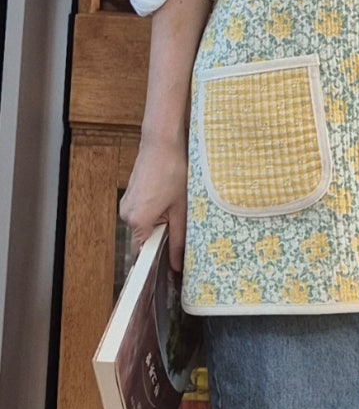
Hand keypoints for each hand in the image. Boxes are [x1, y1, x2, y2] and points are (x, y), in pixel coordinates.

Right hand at [120, 129, 187, 270]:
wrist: (161, 142)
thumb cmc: (173, 171)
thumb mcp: (181, 208)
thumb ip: (178, 239)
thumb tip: (176, 265)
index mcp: (138, 221)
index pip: (141, 253)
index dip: (155, 260)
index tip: (168, 266)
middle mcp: (126, 214)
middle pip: (143, 238)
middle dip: (161, 236)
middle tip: (180, 226)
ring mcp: (126, 203)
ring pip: (144, 224)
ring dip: (159, 221)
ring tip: (175, 205)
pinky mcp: (130, 194)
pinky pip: (142, 211)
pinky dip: (154, 210)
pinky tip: (167, 196)